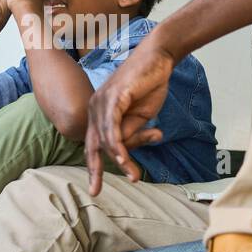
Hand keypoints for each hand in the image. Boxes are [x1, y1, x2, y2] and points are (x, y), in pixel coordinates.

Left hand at [84, 40, 174, 194]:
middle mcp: (94, 107)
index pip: (92, 145)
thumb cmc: (149, 85)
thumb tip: (122, 152)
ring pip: (105, 138)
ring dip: (121, 159)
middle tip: (96, 191)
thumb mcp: (139, 116)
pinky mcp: (114, 97)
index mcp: (98, 112)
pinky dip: (117, 143)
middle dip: (95, 170)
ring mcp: (102, 101)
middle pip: (92, 145)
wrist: (158, 59)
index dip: (93, 167)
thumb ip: (129, 133)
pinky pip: (112, 125)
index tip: (94, 188)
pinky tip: (122, 158)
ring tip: (133, 176)